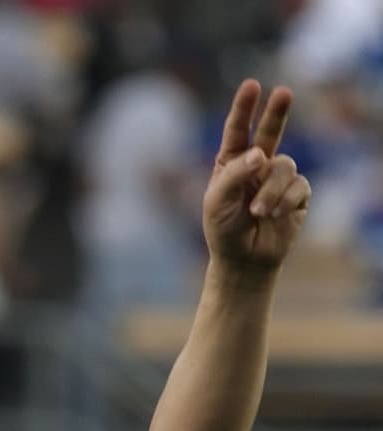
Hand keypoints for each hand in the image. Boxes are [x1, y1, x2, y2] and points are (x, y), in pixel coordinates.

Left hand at [203, 80, 310, 273]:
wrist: (243, 261)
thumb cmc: (223, 230)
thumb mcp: (217, 202)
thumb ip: (234, 174)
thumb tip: (260, 153)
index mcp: (232, 162)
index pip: (238, 130)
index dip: (244, 108)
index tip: (251, 85)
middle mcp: (257, 164)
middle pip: (270, 131)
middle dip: (276, 112)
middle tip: (283, 92)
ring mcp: (278, 178)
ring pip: (284, 166)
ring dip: (271, 190)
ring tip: (258, 212)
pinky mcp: (297, 194)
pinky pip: (298, 186)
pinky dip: (285, 201)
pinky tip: (274, 215)